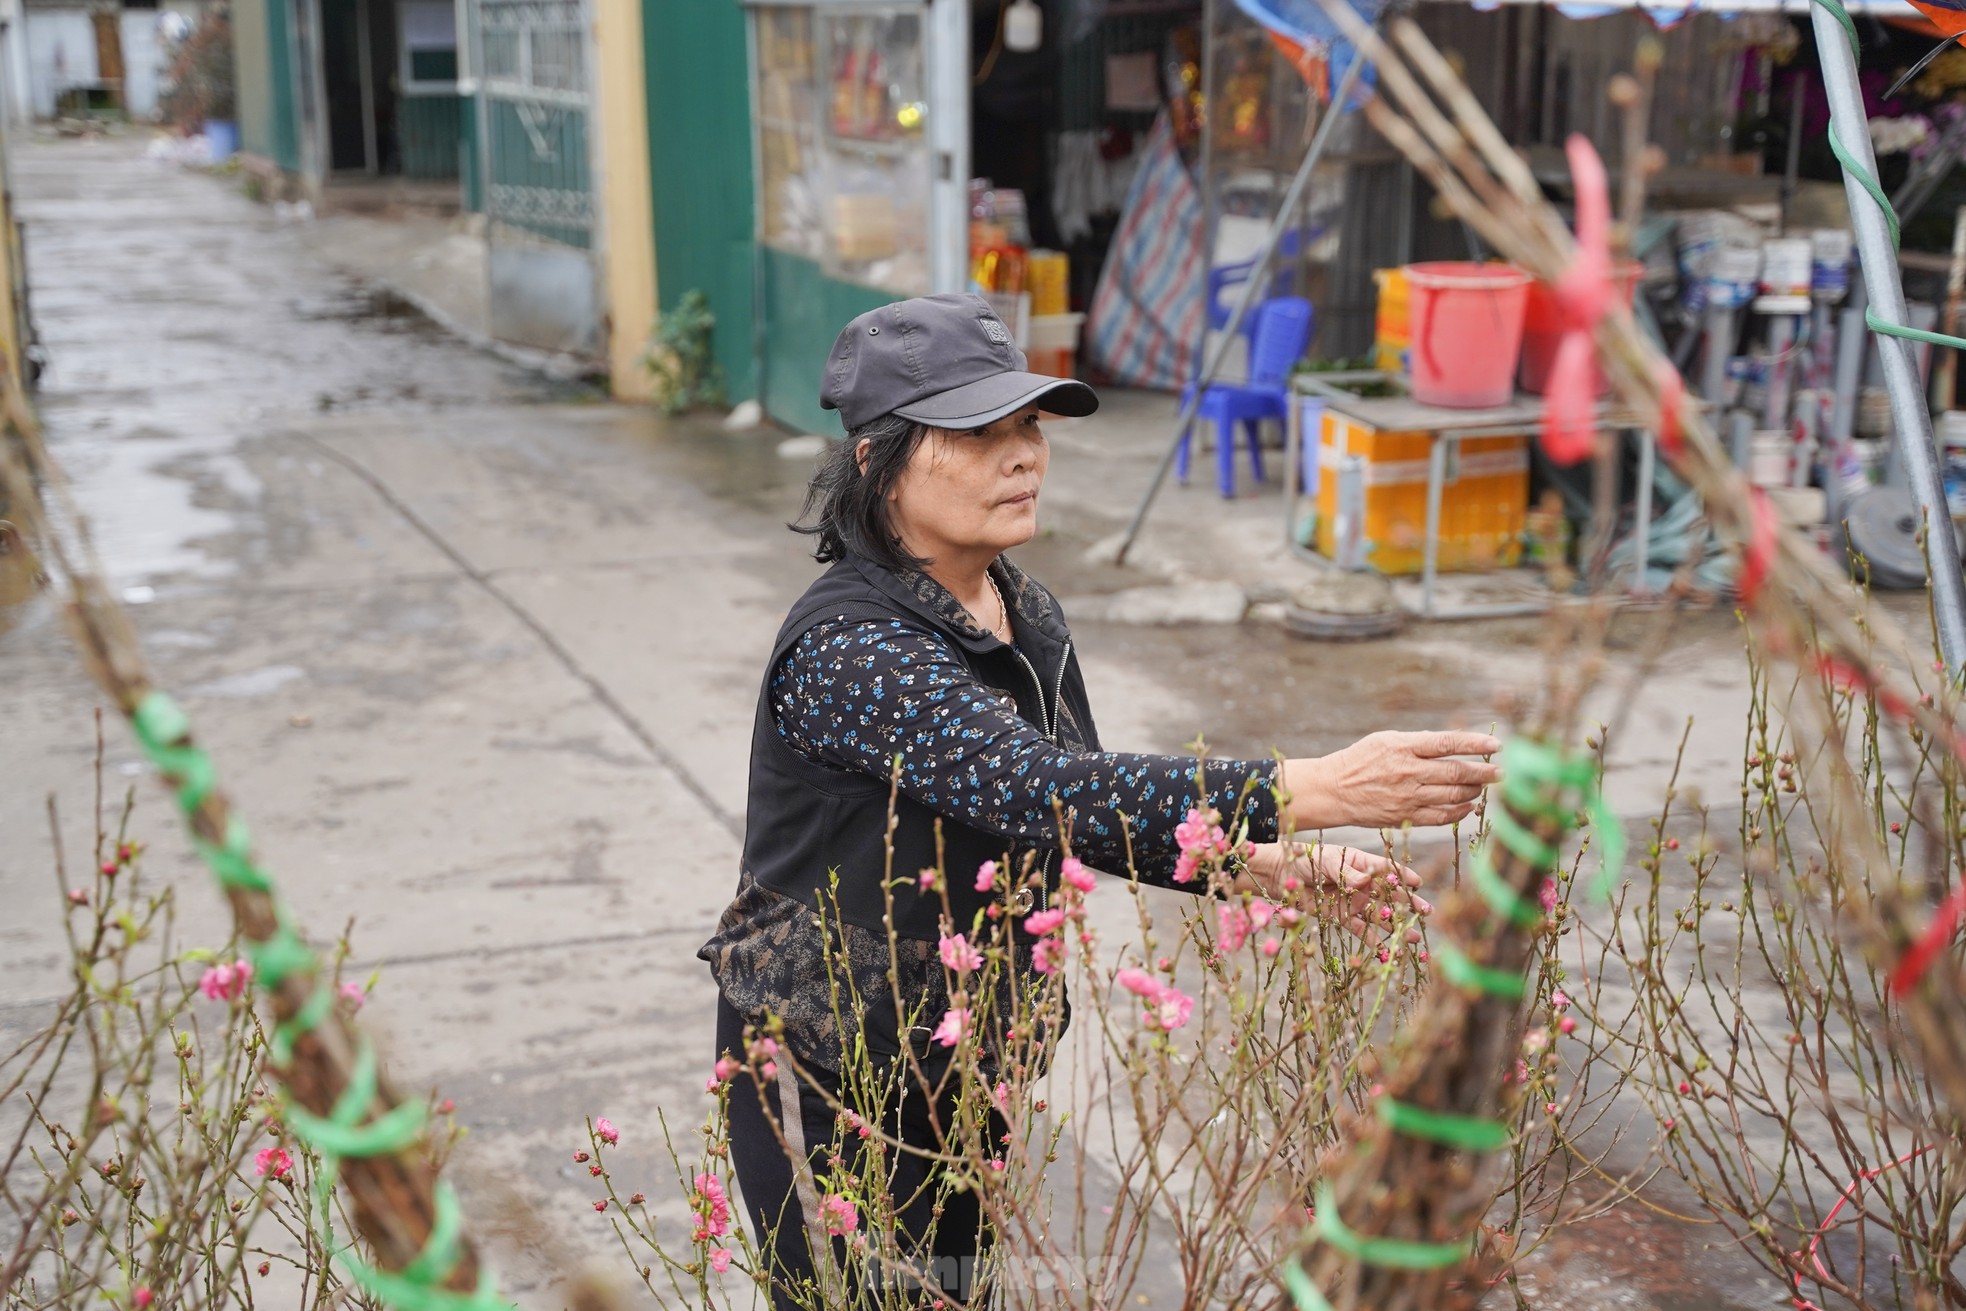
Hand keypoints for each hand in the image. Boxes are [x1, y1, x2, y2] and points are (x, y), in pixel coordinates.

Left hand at [1237, 843, 1428, 941]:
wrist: (1282, 875)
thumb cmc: (1305, 859)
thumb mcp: (1326, 861)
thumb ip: (1346, 872)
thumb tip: (1364, 880)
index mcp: (1361, 864)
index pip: (1386, 869)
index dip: (1402, 876)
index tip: (1418, 883)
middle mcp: (1361, 883)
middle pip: (1389, 894)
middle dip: (1408, 904)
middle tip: (1426, 912)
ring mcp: (1353, 900)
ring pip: (1379, 915)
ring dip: (1396, 926)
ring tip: (1413, 937)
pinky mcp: (1342, 916)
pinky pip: (1360, 929)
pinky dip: (1373, 941)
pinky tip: (1388, 951)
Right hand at [1284, 730, 1500, 829]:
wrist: (1333, 790)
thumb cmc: (1361, 760)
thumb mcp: (1385, 740)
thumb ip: (1418, 742)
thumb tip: (1452, 742)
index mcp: (1403, 747)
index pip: (1447, 742)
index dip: (1475, 743)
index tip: (1497, 744)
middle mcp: (1408, 772)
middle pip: (1456, 772)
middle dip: (1484, 772)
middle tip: (1500, 772)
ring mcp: (1407, 796)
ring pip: (1453, 794)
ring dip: (1474, 790)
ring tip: (1484, 786)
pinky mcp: (1405, 817)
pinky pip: (1441, 817)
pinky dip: (1460, 811)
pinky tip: (1469, 806)